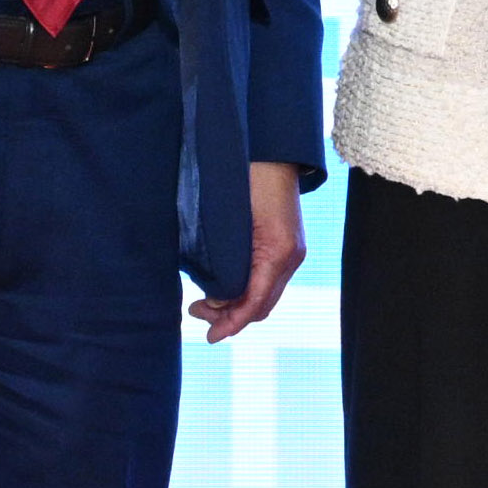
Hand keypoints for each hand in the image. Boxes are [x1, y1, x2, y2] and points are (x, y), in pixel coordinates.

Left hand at [195, 164, 310, 340]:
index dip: (233, 322)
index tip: (212, 335)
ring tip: (205, 303)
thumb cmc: (247, 178)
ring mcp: (290, 252)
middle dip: (230, 317)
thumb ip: (228, 261)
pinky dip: (245, 290)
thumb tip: (216, 296)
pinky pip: (266, 280)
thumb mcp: (233, 221)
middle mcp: (289, 257)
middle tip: (196, 311)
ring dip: (236, 305)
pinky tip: (224, 287)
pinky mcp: (285, 246)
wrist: (269, 151)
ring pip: (264, 295)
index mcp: (279, 252)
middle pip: (262, 305)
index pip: (256, 302)